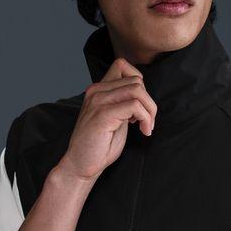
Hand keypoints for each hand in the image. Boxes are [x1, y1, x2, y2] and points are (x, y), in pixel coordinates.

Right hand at [57, 57, 156, 181]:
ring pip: (137, 90)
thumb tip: (144, 95)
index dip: (139, 83)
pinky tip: (143, 131)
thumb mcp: (116, 117)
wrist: (81, 164)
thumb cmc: (100, 144)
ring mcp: (98, 101)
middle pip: (136, 80)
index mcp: (98, 89)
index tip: (140, 106)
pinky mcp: (103, 115)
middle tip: (147, 122)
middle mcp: (96, 91)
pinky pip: (134, 106)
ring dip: (149, 110)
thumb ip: (125, 102)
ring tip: (146, 126)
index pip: (123, 66)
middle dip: (149, 102)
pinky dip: (146, 118)